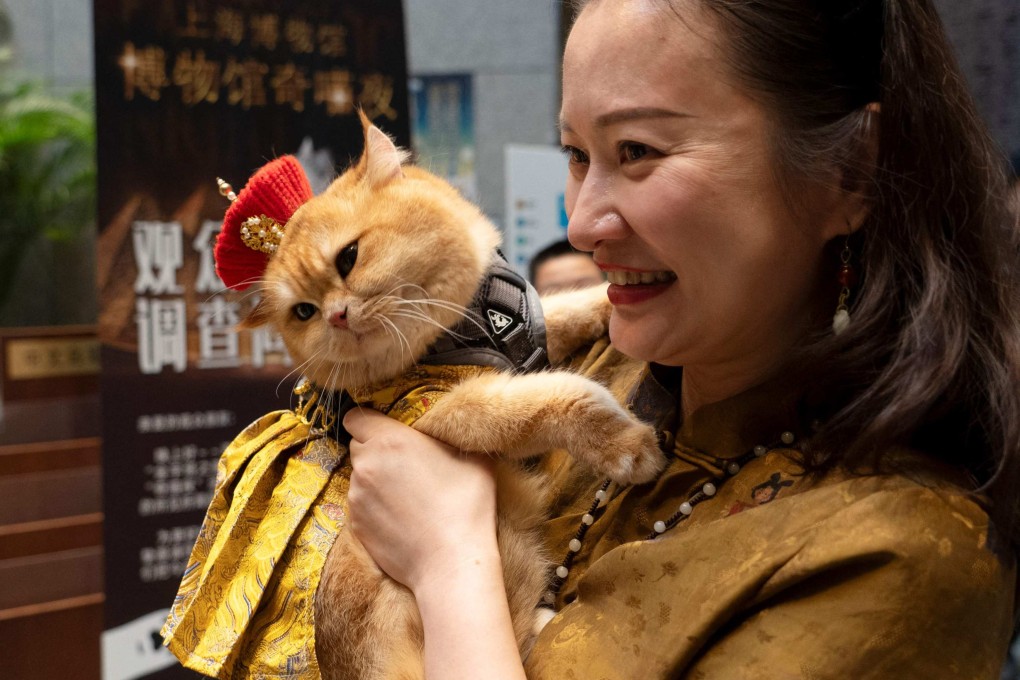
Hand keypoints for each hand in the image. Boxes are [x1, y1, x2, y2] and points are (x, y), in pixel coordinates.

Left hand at [344, 407, 499, 593]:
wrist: (450, 562)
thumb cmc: (466, 506)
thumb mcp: (473, 458)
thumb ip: (450, 437)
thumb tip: (451, 431)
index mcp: (389, 440)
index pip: (356, 418)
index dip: (369, 422)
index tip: (385, 430)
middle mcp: (366, 465)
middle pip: (358, 447)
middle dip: (375, 451)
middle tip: (403, 464)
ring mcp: (357, 497)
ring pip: (359, 478)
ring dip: (375, 480)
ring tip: (406, 496)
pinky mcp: (356, 525)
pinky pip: (361, 506)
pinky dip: (375, 507)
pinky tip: (401, 518)